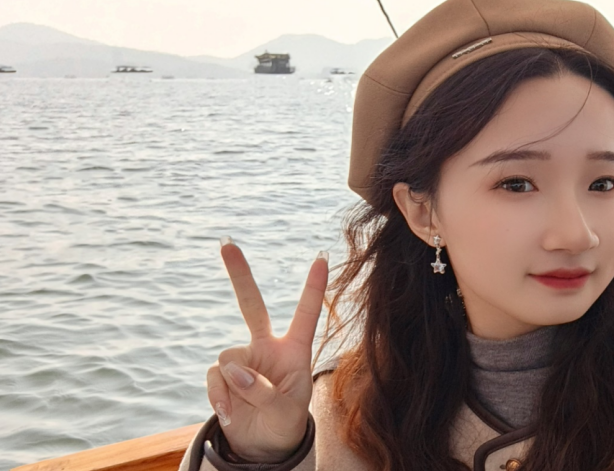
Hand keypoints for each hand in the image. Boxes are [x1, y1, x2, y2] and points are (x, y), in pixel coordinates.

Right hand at [206, 239, 328, 461]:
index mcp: (294, 350)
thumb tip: (233, 371)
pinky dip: (220, 397)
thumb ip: (263, 390)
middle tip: (226, 243)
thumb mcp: (286, 410)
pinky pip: (215, 378)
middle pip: (251, 304)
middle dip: (238, 274)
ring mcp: (242, 360)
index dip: (314, 287)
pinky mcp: (222, 375)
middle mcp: (266, 347)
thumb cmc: (285, 422)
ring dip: (236, 386)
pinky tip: (230, 413)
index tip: (323, 256)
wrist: (262, 445)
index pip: (306, 313)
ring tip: (245, 407)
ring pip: (230, 359)